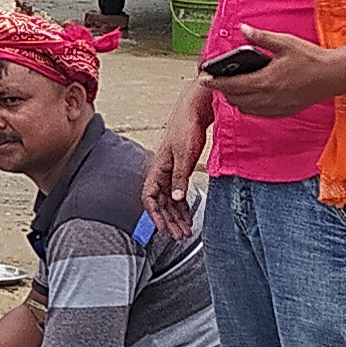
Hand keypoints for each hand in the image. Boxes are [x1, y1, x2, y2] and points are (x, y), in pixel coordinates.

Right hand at [145, 84, 214, 235]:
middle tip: (179, 235)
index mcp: (157, 168)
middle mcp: (162, 172)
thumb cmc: (186, 127)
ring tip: (186, 230)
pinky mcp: (181, 169)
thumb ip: (180, 177)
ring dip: (177, 216)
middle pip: (162, 203)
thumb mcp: (184, 155)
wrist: (195, 110)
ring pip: (170, 200)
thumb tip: (177, 198)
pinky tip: (188, 215)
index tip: (163, 228)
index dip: (154, 214)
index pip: (149, 197)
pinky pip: (179, 193)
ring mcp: (171, 171)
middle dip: (170, 220)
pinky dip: (183, 206)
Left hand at [204, 26, 345, 121]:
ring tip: (233, 87)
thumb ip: (261, 38)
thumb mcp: (284, 43)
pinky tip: (251, 96)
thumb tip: (243, 29)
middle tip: (217, 79)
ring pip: (245, 108)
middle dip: (223, 90)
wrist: (333, 76)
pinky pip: (258, 113)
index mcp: (265, 80)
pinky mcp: (283, 111)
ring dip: (235, 99)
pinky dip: (249, 106)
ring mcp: (276, 107)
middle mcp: (268, 98)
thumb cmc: (311, 59)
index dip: (214, 82)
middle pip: (235, 99)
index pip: (232, 84)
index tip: (203, 78)